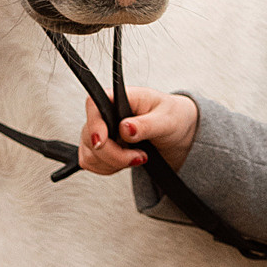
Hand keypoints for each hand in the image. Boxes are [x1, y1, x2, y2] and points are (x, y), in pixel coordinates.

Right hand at [77, 86, 198, 176]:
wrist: (178, 134)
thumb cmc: (173, 117)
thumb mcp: (167, 120)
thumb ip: (146, 124)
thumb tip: (126, 128)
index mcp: (121, 98)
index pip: (93, 106)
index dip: (94, 125)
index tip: (103, 142)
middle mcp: (106, 113)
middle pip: (89, 136)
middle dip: (113, 154)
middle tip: (139, 155)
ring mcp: (101, 131)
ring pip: (89, 154)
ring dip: (112, 163)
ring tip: (137, 157)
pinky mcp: (101, 148)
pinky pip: (92, 163)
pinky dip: (109, 168)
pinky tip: (127, 162)